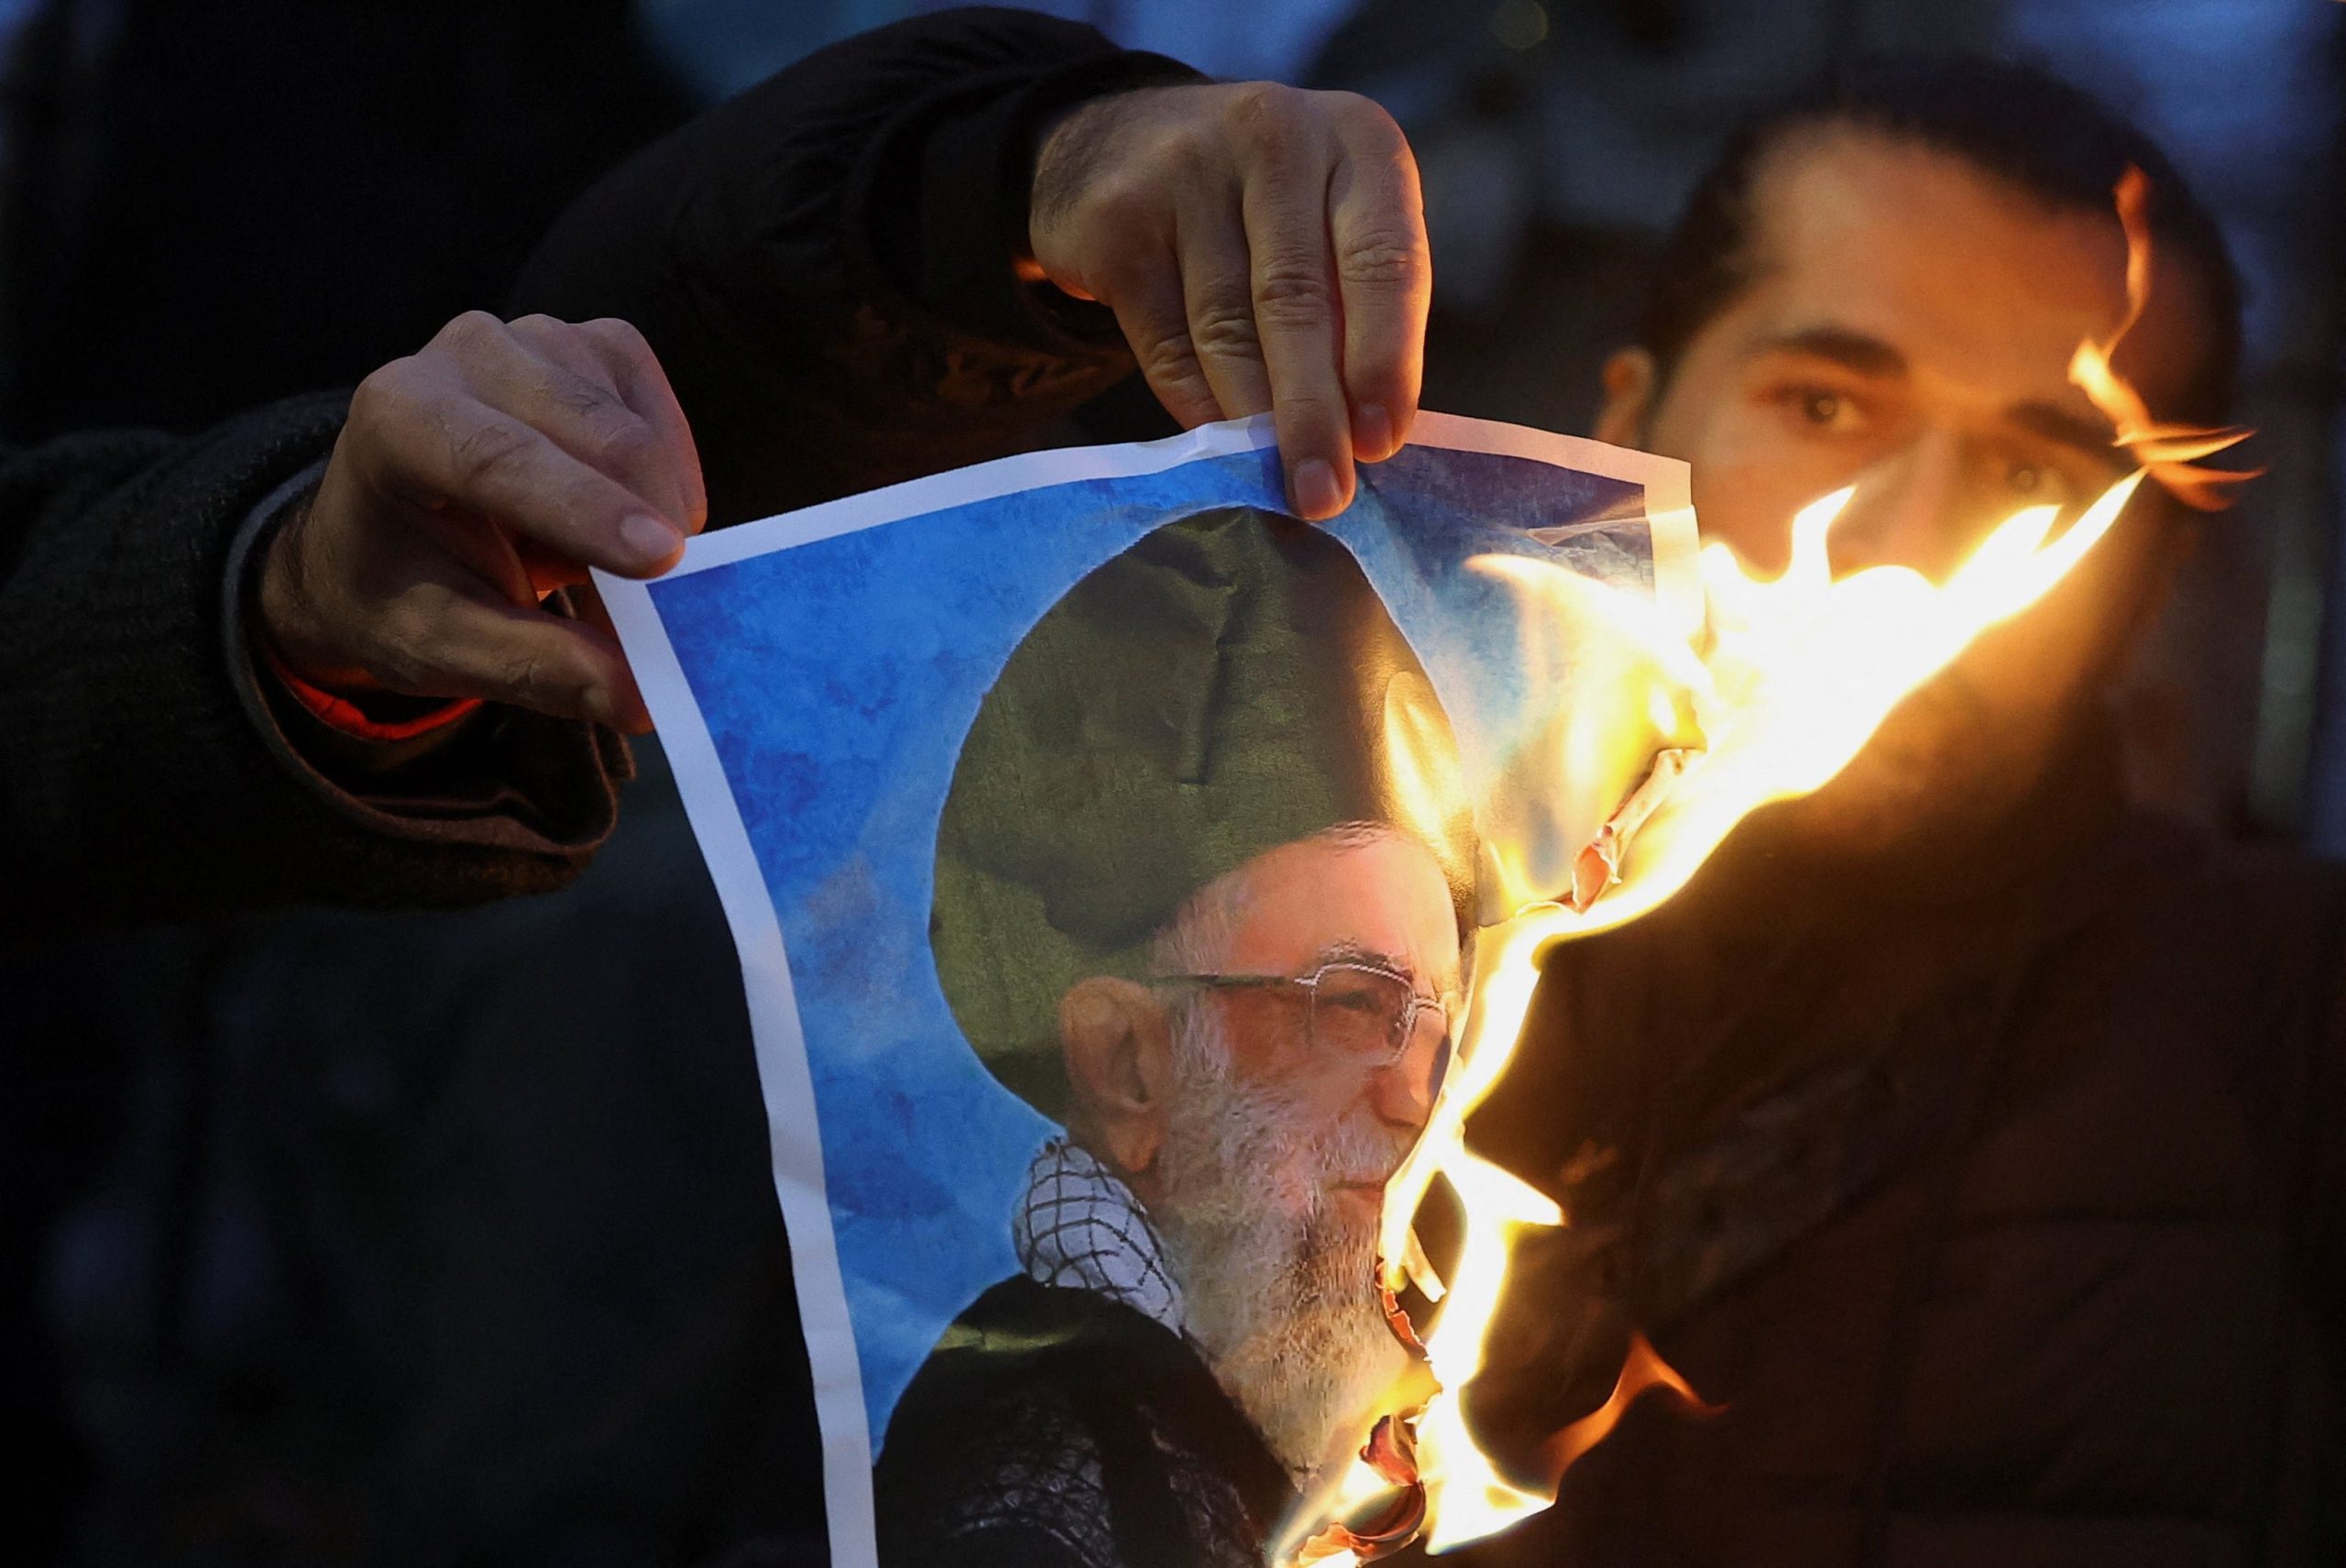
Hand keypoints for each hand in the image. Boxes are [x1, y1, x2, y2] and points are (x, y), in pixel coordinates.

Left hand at [259, 311, 704, 733]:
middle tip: (679, 603)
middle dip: (649, 515)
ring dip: (657, 498)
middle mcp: (460, 356)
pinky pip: (654, 399)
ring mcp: (529, 338)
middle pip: (588, 427)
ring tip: (632, 565)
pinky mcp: (586, 345)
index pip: (499, 457)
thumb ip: (541, 670)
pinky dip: (669, 463)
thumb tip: (643, 701)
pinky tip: (642, 511)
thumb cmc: (403, 593)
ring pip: (630, 414)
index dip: (587, 508)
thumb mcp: (449, 652)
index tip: (666, 560)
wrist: (388, 537)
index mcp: (398, 421)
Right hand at [1028, 82, 1429, 520]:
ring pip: (1227, 326)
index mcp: (1357, 141)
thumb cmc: (1261, 204)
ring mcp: (1188, 171)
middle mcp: (1275, 138)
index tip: (1381, 442)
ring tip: (1273, 482)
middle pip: (1298, 300)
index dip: (1385, 359)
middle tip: (1323, 493)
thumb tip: (1364, 439)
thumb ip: (1356, 305)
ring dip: (1252, 419)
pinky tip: (1217, 441)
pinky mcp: (1119, 219)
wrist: (1117, 141)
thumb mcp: (1330, 218)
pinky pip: (1166, 338)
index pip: (1384, 259)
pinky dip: (1195, 401)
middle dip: (1314, 411)